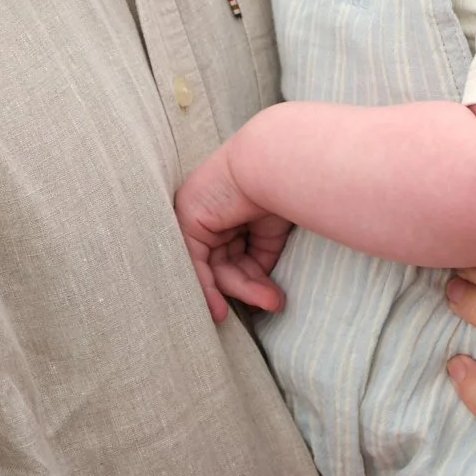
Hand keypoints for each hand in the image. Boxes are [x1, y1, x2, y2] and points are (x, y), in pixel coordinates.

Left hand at [173, 141, 290, 322]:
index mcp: (237, 208)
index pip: (240, 252)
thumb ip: (262, 258)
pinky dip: (206, 289)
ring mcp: (200, 214)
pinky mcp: (189, 219)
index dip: (252, 279)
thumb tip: (267, 295)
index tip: (270, 300)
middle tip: (273, 303)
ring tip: (269, 301)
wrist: (278, 163)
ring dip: (241, 289)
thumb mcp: (273, 233)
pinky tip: (220, 311)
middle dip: (251, 286)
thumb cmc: (286, 190)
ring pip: (216, 266)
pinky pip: (195, 263)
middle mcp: (216, 210)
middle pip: (228, 262)